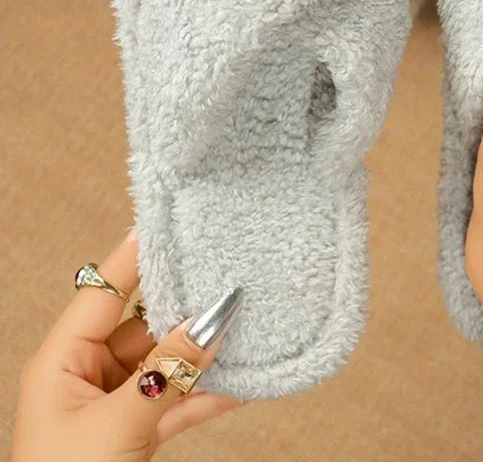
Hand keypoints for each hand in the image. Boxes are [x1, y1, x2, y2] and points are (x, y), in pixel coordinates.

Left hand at [11, 231, 244, 460]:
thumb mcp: (117, 426)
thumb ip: (168, 371)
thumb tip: (213, 321)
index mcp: (62, 363)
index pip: (103, 291)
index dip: (135, 255)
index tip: (169, 221)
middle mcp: (87, 376)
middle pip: (143, 325)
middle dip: (184, 305)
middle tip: (225, 272)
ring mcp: (115, 406)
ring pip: (168, 364)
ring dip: (205, 353)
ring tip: (247, 324)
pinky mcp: (137, 434)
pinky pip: (178, 402)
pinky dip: (209, 394)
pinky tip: (246, 381)